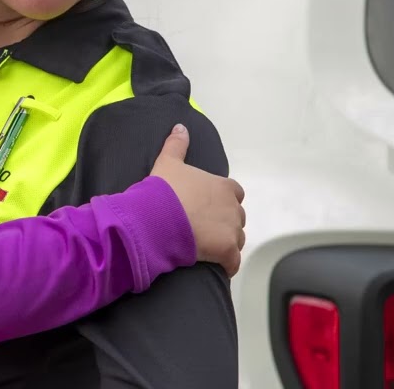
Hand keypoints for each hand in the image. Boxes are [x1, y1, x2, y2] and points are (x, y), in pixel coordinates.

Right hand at [150, 124, 246, 276]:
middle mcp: (233, 208)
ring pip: (236, 239)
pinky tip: (215, 266)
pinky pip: (233, 262)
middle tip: (201, 228)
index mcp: (223, 186)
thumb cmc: (163, 190)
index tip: (206, 206)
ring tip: (204, 247)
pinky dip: (226, 264)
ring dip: (225, 243)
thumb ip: (177, 144)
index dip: (221, 200)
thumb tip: (181, 126)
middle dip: (223, 222)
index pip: (234, 193)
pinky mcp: (227, 251)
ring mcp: (232, 230)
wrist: (157, 218)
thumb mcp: (167, 162)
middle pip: (236, 217)